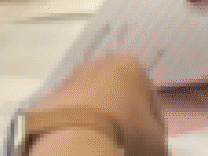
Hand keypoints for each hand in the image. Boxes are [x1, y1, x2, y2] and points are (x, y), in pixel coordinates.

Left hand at [28, 55, 168, 155]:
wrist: (74, 141)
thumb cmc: (125, 133)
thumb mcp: (156, 142)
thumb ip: (158, 139)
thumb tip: (152, 144)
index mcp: (132, 66)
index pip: (149, 96)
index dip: (151, 122)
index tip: (149, 141)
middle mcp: (100, 64)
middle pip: (117, 94)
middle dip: (121, 115)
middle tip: (124, 141)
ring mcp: (71, 79)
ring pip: (90, 102)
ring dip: (96, 119)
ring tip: (98, 143)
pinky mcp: (49, 99)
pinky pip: (68, 115)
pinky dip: (74, 127)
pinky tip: (78, 143)